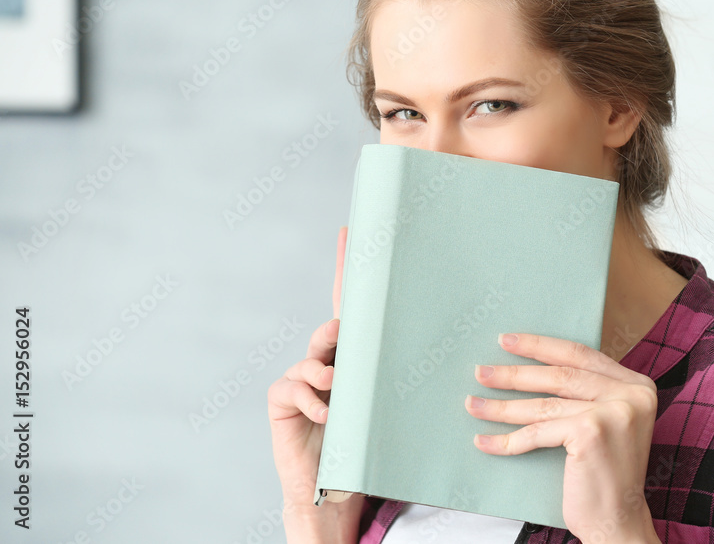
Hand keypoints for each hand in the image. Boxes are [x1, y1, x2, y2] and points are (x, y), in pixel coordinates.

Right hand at [267, 226, 364, 536]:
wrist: (335, 489)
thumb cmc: (367, 445)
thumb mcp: (386, 405)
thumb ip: (391, 376)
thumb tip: (426, 347)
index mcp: (352, 357)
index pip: (350, 305)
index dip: (348, 268)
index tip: (351, 231)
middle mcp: (325, 360)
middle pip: (331, 329)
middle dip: (337, 332)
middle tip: (345, 338)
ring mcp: (301, 377)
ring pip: (314, 357)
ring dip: (328, 371)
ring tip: (338, 389)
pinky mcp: (282, 399)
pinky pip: (295, 386)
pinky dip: (313, 399)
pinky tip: (326, 415)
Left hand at [464, 332, 659, 543]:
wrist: (618, 522)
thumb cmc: (605, 475)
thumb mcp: (607, 422)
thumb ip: (587, 393)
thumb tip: (533, 366)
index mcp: (637, 385)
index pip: (580, 354)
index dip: (540, 346)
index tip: (507, 342)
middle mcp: (631, 394)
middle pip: (559, 375)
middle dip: (514, 374)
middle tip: (481, 372)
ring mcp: (613, 411)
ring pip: (544, 404)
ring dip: (502, 406)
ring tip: (473, 404)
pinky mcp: (591, 432)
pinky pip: (538, 432)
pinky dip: (508, 439)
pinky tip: (486, 440)